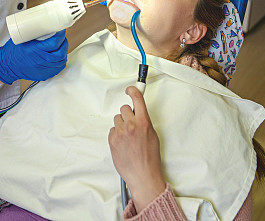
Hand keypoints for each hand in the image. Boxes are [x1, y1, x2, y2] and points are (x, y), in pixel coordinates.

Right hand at [0, 30, 67, 83]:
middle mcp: (40, 60)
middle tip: (62, 38)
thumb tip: (45, 25)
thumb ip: (34, 34)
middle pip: (60, 52)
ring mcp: (43, 69)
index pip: (54, 42)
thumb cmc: (13, 52)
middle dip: (64, 43)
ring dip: (63, 52)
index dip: (60, 35)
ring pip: (60, 61)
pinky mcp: (44, 74)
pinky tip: (59, 57)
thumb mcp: (22, 38)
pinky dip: (60, 61)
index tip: (61, 30)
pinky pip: (57, 69)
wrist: (7, 65)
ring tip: (61, 46)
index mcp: (35, 50)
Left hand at [108, 86, 165, 211]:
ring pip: (117, 119)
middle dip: (128, 115)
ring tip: (128, 138)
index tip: (130, 89)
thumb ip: (144, 122)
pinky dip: (116, 135)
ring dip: (121, 125)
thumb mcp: (153, 135)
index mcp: (143, 122)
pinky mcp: (112, 140)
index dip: (133, 90)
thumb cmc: (150, 158)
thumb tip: (138, 113)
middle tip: (132, 125)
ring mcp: (120, 132)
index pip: (136, 98)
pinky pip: (112, 130)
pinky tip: (123, 144)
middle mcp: (131, 125)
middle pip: (124, 108)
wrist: (142, 175)